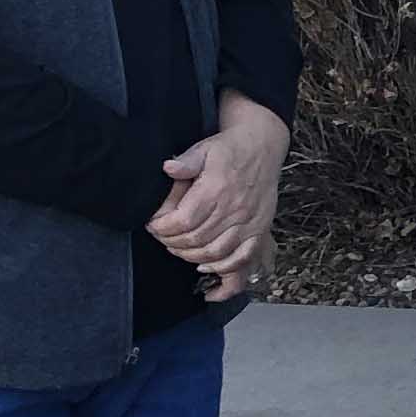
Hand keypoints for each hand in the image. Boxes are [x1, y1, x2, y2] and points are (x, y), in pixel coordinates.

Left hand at [154, 93, 289, 294]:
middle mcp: (233, 209)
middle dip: (173, 243)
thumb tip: (168, 168)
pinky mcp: (259, 230)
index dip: (163, 229)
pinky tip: (208, 270)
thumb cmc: (230, 149)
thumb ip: (186, 161)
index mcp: (216, 190)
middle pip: (196, 240)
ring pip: (216, 253)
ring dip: (193, 258)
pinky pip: (242, 259)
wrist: (262, 147)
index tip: (153, 226)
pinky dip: (224, 269)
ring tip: (180, 251)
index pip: (183, 221)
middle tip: (163, 238)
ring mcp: (249, 222)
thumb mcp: (204, 148)